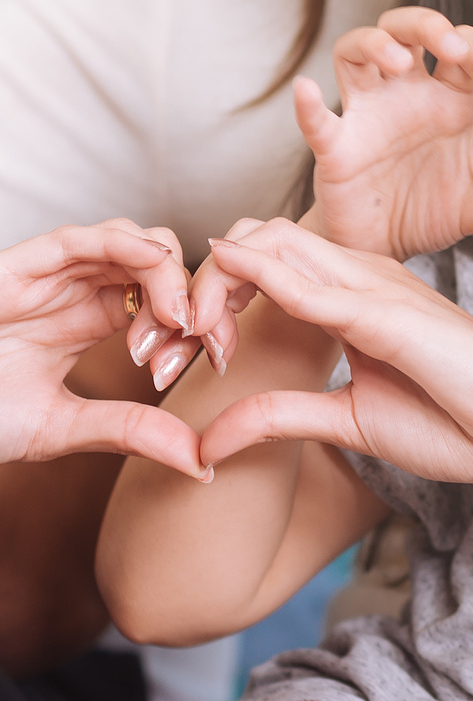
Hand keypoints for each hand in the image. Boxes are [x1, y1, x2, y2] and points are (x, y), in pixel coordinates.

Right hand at [0, 222, 205, 477]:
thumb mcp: (64, 428)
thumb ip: (129, 433)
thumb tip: (203, 463)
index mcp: (94, 322)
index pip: (168, 302)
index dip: (203, 322)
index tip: (222, 359)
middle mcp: (79, 292)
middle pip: (163, 267)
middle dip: (198, 295)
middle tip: (211, 338)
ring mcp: (52, 275)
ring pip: (135, 242)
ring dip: (171, 273)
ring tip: (183, 320)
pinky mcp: (22, 264)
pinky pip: (84, 237)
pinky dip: (130, 245)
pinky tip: (156, 275)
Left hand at [195, 220, 472, 483]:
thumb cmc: (464, 422)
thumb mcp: (348, 422)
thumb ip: (281, 416)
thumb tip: (208, 440)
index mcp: (354, 296)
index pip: (259, 264)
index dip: (206, 300)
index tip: (182, 359)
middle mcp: (362, 276)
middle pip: (250, 241)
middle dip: (190, 286)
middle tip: (164, 350)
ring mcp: (377, 288)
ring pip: (267, 247)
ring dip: (208, 288)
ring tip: (181, 342)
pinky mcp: (392, 315)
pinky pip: (308, 285)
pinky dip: (255, 286)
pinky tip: (220, 314)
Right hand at [304, 7, 472, 261]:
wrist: (378, 248)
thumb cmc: (422, 210)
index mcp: (446, 100)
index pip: (466, 49)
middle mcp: (404, 95)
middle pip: (408, 27)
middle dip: (430, 27)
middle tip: (454, 50)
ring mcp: (365, 114)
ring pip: (357, 50)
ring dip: (377, 44)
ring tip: (402, 62)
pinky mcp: (335, 147)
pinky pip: (316, 119)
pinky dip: (309, 104)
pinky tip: (310, 91)